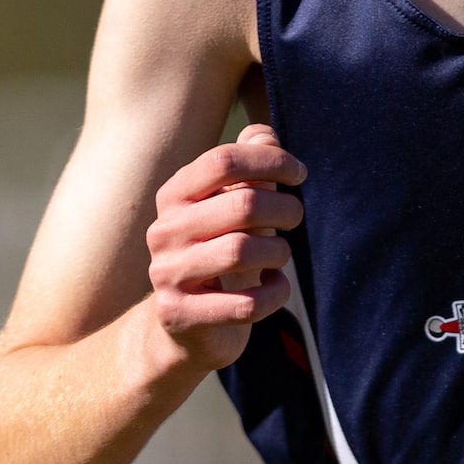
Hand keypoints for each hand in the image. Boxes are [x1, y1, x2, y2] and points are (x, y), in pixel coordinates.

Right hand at [143, 125, 306, 369]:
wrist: (183, 328)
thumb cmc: (216, 255)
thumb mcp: (229, 209)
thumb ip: (247, 169)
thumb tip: (264, 135)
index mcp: (175, 195)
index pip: (223, 161)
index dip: (270, 161)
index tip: (299, 174)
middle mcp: (164, 231)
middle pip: (242, 205)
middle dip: (284, 209)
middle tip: (294, 218)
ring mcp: (168, 274)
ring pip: (242, 252)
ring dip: (278, 253)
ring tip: (280, 256)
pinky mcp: (180, 316)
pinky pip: (244, 303)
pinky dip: (273, 294)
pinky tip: (274, 287)